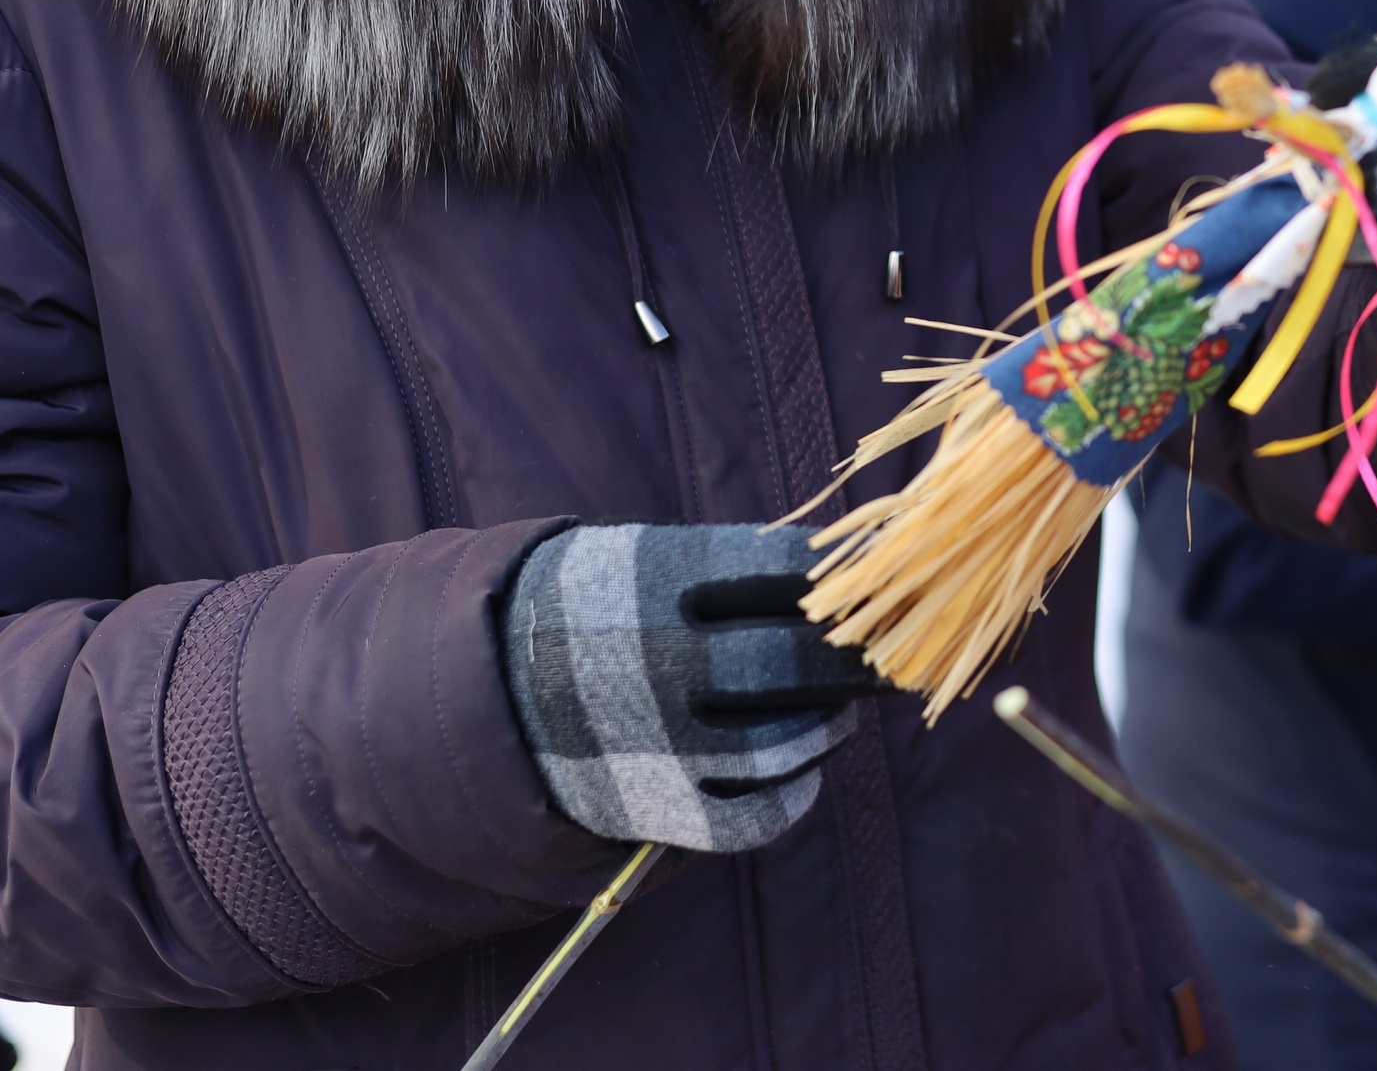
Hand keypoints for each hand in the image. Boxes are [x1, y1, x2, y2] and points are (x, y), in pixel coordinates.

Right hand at [506, 522, 886, 851]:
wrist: (495, 689)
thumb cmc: (604, 609)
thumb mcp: (649, 559)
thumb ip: (739, 566)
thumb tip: (859, 573)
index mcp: (659, 581)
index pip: (786, 571)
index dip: (843, 579)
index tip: (872, 583)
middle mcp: (660, 663)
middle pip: (797, 662)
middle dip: (854, 658)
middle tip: (881, 653)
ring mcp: (659, 745)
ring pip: (787, 743)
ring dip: (830, 723)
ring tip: (834, 705)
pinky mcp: (660, 811)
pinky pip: (758, 817)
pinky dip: (795, 792)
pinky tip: (799, 764)